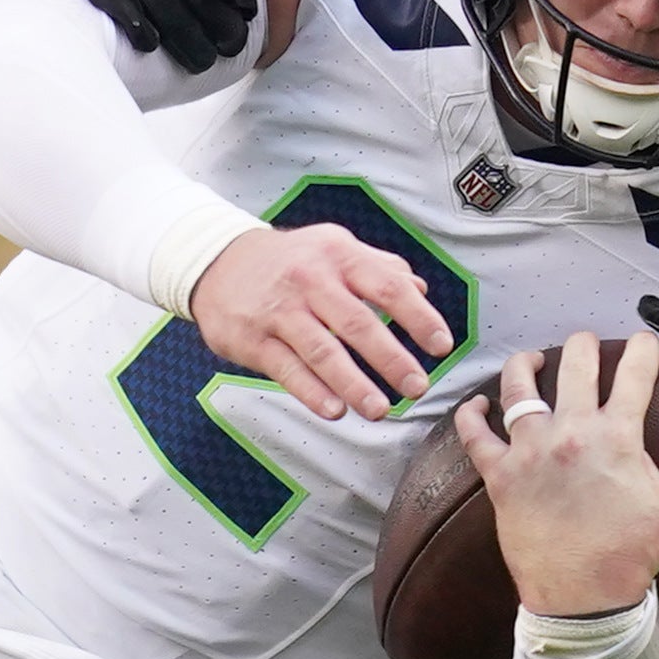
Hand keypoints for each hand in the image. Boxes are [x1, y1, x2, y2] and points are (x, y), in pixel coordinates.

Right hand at [191, 221, 452, 420]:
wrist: (217, 262)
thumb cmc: (290, 260)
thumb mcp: (334, 248)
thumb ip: (379, 267)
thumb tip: (421, 290)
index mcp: (338, 256)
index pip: (387, 286)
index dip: (419, 317)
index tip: (441, 345)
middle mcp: (310, 280)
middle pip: (358, 324)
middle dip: (392, 359)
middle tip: (418, 387)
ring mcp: (279, 310)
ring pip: (323, 352)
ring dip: (355, 384)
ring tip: (381, 410)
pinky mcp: (252, 338)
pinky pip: (287, 369)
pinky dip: (312, 392)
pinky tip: (335, 411)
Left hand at [455, 332, 658, 613]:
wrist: (582, 596)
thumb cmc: (630, 552)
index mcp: (617, 436)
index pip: (634, 374)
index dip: (643, 348)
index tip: (645, 339)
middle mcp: (571, 432)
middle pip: (575, 365)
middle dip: (583, 345)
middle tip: (587, 343)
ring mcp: (530, 450)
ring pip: (518, 388)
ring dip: (524, 365)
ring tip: (531, 359)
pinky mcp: (499, 474)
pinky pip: (474, 435)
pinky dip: (471, 415)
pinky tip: (476, 404)